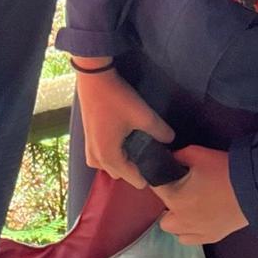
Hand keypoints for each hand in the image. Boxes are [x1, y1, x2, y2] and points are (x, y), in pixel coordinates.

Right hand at [74, 61, 173, 188]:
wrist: (93, 78)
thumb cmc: (116, 98)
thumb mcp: (143, 115)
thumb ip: (160, 131)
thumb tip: (170, 140)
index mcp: (109, 157)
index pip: (135, 180)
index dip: (149, 172)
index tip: (157, 159)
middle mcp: (96, 158)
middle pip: (121, 175)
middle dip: (134, 167)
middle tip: (148, 149)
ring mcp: (89, 149)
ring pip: (109, 167)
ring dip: (121, 161)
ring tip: (133, 144)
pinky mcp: (87, 140)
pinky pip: (100, 158)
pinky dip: (111, 154)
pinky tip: (121, 138)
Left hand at [155, 146, 250, 244]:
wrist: (253, 187)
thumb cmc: (222, 170)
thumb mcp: (196, 153)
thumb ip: (177, 156)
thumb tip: (169, 159)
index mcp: (174, 198)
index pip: (155, 189)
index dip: (160, 180)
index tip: (169, 175)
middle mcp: (181, 220)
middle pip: (162, 217)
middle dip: (169, 205)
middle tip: (182, 192)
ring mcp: (196, 232)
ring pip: (175, 231)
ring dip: (179, 220)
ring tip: (191, 207)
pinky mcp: (211, 237)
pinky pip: (190, 239)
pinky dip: (190, 231)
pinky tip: (199, 219)